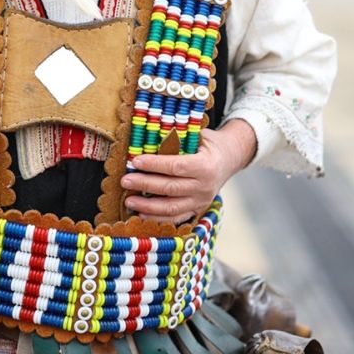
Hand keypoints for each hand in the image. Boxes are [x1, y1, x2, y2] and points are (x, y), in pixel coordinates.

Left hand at [120, 120, 257, 222]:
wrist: (228, 160)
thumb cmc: (207, 144)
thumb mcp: (197, 135)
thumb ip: (177, 138)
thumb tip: (147, 139)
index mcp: (206, 166)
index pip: (176, 166)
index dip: (154, 164)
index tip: (135, 161)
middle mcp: (205, 187)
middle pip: (170, 188)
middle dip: (145, 184)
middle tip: (125, 180)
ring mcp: (201, 201)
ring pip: (171, 208)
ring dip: (147, 205)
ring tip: (129, 200)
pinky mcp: (197, 210)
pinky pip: (175, 218)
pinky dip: (157, 217)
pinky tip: (141, 213)